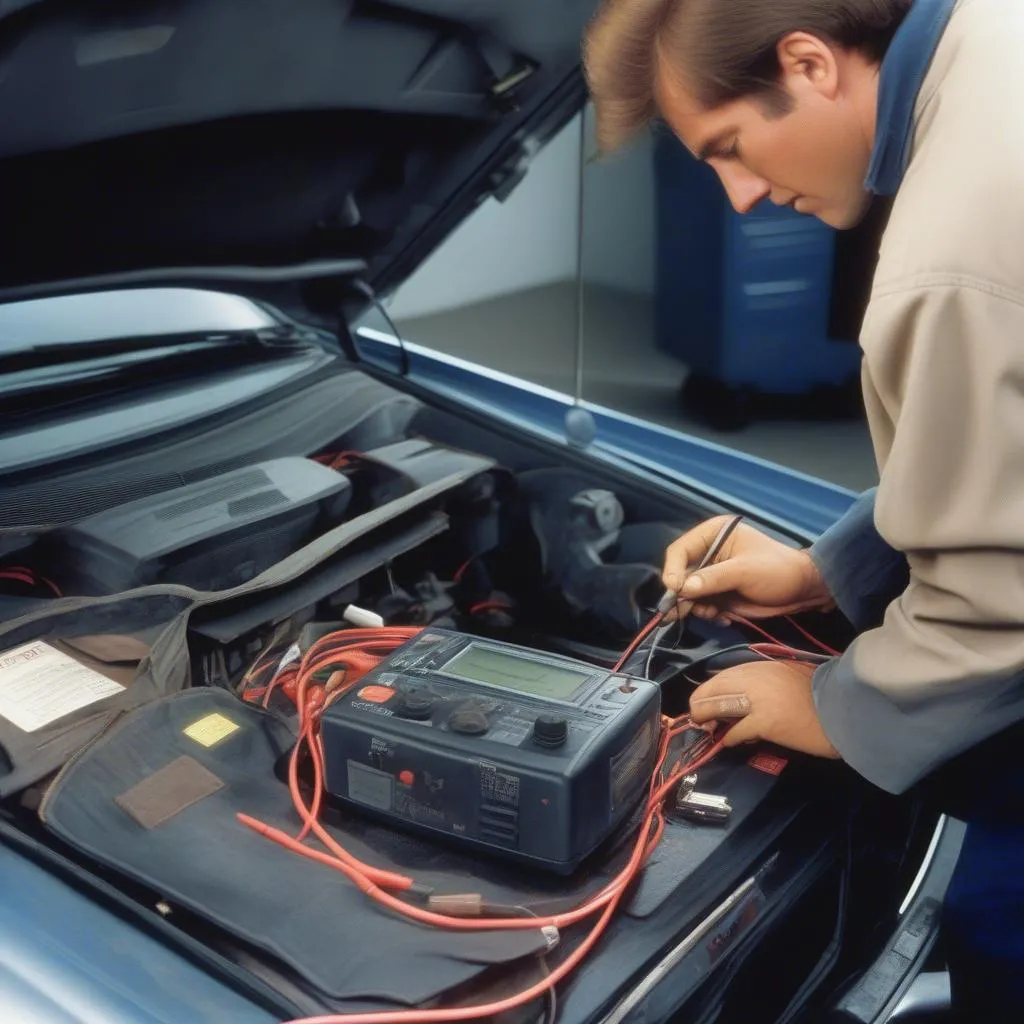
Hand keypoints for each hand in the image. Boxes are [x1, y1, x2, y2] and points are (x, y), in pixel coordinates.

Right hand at [662, 517, 833, 622]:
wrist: (803, 591)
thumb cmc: (777, 570)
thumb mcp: (744, 571)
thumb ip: (712, 579)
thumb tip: (682, 589)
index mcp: (713, 535)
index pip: (680, 550)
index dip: (673, 570)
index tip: (674, 589)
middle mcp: (708, 553)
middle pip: (680, 574)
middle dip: (681, 594)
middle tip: (676, 612)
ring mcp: (712, 575)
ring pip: (688, 593)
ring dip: (694, 606)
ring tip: (712, 613)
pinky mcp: (718, 594)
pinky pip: (701, 605)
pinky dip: (707, 614)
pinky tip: (723, 617)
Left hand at [688, 661, 840, 758]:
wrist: (844, 711)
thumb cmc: (820, 695)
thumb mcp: (786, 676)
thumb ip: (762, 682)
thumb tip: (736, 698)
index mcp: (761, 666)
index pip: (722, 676)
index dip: (709, 691)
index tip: (705, 703)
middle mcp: (756, 677)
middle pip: (713, 688)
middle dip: (701, 704)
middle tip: (699, 719)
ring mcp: (759, 698)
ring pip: (718, 705)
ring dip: (707, 718)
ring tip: (708, 729)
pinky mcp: (765, 721)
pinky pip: (736, 730)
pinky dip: (730, 738)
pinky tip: (731, 742)